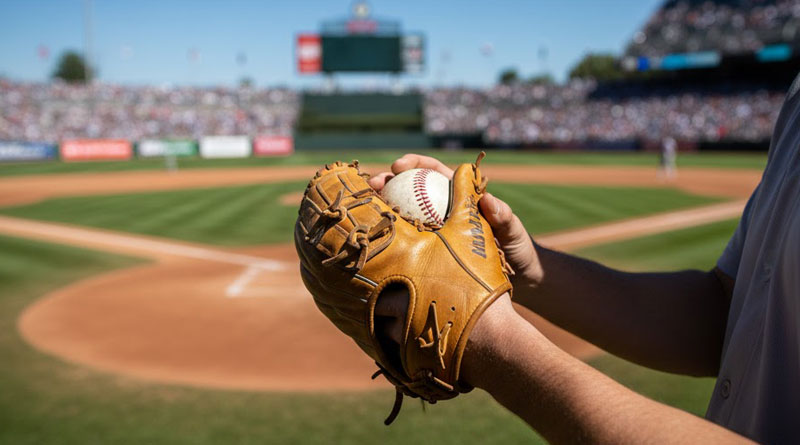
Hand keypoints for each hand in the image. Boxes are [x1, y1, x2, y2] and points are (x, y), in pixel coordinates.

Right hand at [369, 154, 543, 290]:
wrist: (518, 279)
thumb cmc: (517, 249)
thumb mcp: (513, 232)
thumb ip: (503, 216)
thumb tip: (489, 201)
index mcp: (460, 196)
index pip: (434, 172)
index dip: (415, 164)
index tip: (399, 165)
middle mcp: (444, 209)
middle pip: (411, 189)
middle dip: (389, 182)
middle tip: (374, 185)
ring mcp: (435, 230)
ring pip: (404, 213)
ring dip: (383, 207)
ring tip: (364, 207)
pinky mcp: (429, 249)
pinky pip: (407, 239)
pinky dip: (390, 235)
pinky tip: (373, 237)